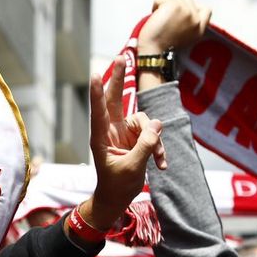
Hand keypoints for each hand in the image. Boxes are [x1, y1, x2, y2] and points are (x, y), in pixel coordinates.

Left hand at [83, 67, 165, 226]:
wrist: (117, 200)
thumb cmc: (116, 187)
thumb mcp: (132, 169)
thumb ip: (145, 146)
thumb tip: (157, 124)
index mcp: (100, 138)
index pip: (99, 112)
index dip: (97, 93)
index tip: (94, 75)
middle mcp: (111, 131)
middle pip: (115, 99)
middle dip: (119, 79)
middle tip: (121, 56)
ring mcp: (124, 133)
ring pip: (144, 122)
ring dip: (154, 141)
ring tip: (158, 160)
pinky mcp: (136, 138)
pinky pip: (152, 134)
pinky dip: (158, 148)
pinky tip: (161, 165)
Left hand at [137, 0, 211, 55]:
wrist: (153, 52)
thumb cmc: (162, 45)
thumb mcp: (185, 37)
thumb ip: (190, 22)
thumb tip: (185, 6)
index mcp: (199, 28)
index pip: (206, 9)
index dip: (193, 6)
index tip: (181, 12)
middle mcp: (195, 19)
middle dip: (173, 3)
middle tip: (166, 18)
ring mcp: (186, 11)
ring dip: (163, 3)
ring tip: (160, 17)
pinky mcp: (175, 6)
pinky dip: (154, 6)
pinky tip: (154, 17)